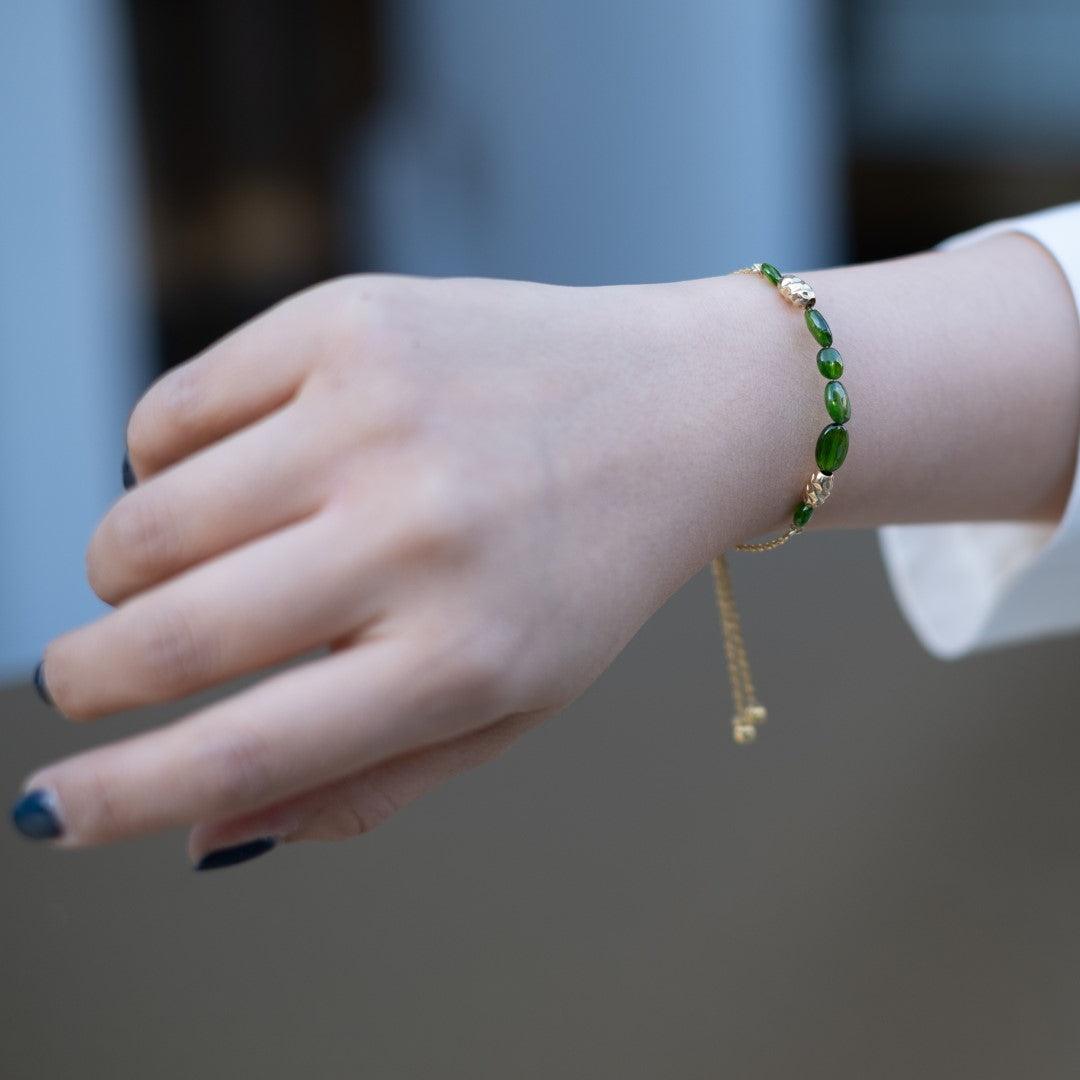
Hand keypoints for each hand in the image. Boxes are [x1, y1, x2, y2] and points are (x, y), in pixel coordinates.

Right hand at [14, 273, 746, 865]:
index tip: (45, 813)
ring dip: (128, 570)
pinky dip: (166, 465)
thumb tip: (201, 836)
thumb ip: (361, 785)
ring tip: (203, 565)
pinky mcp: (349, 322)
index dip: (113, 799)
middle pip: (162, 634)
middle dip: (88, 677)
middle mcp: (415, 534)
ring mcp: (375, 414)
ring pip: (141, 522)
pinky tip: (244, 473)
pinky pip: (167, 415)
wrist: (679, 410)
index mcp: (462, 658)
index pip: (240, 753)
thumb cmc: (584, 573)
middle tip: (91, 676)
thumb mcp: (509, 706)